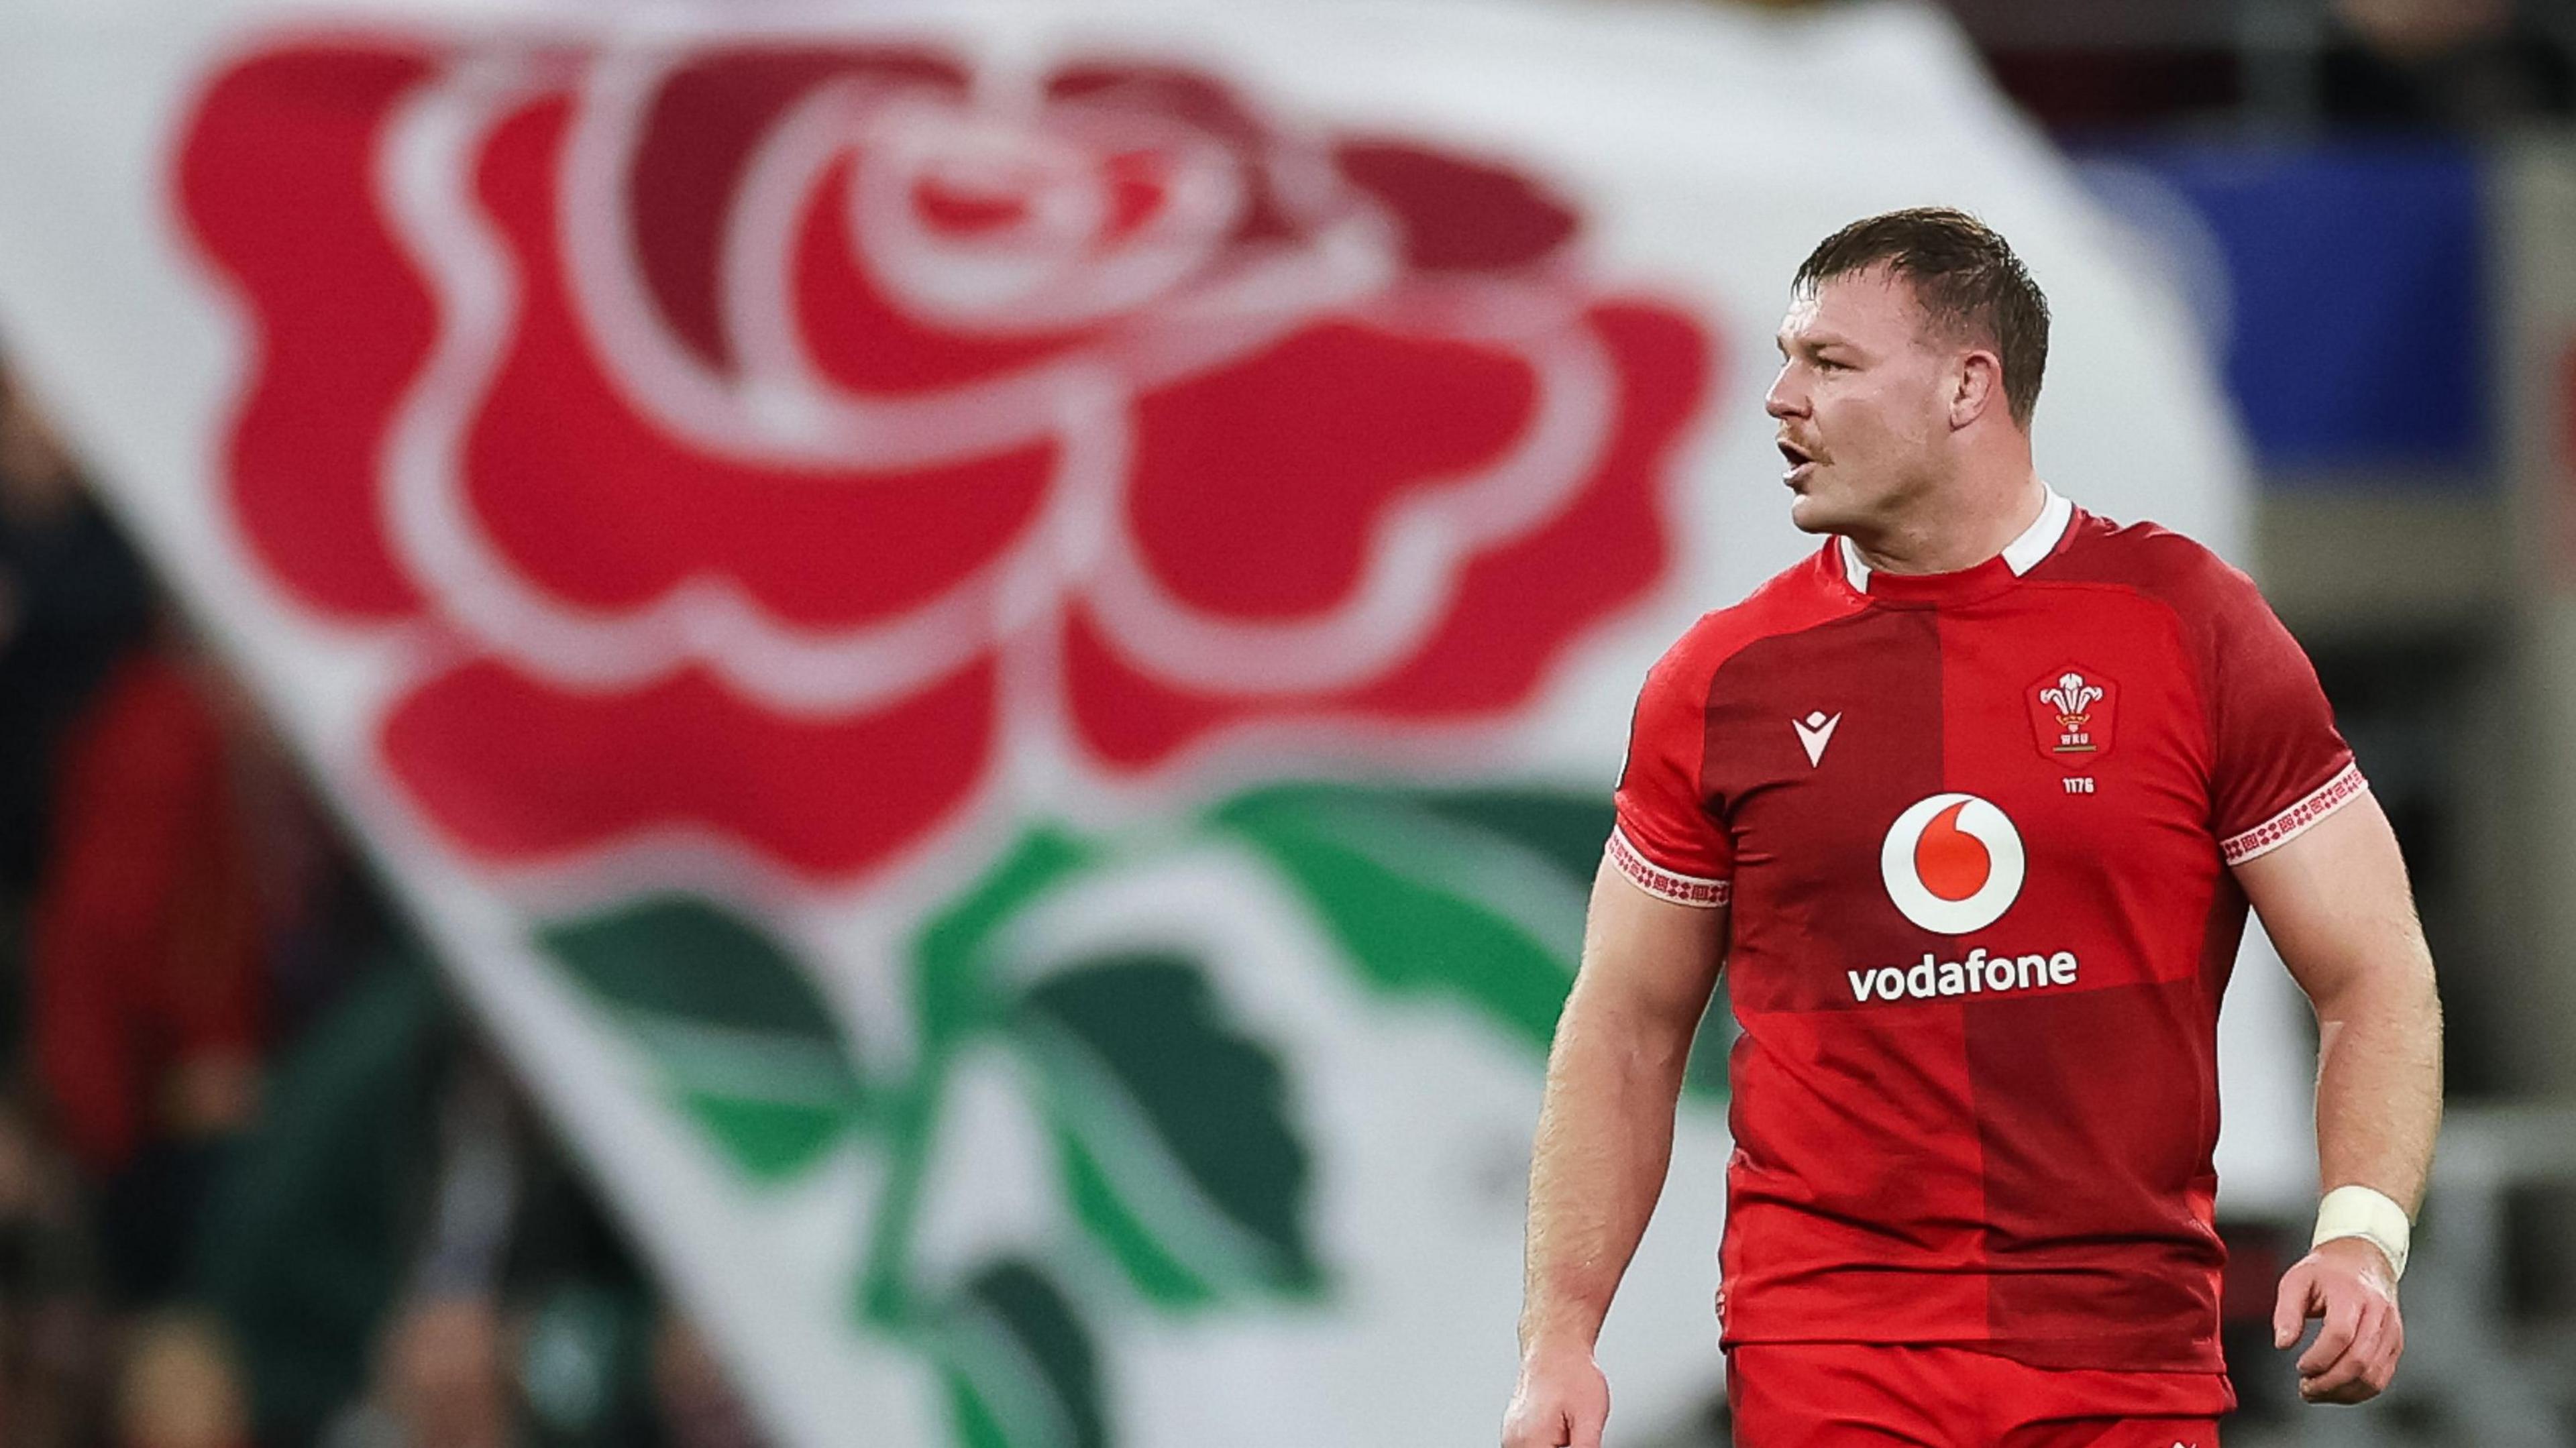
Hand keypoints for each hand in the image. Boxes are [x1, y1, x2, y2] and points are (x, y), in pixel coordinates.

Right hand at [1501, 1341, 1608, 1447]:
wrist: (1555, 1346)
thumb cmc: (1571, 1373)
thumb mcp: (1590, 1419)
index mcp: (1530, 1442)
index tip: (1577, 1441)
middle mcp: (1513, 1442)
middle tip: (1575, 1431)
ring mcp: (1511, 1437)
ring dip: (1557, 1447)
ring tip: (1569, 1427)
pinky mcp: (1514, 1432)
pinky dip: (1548, 1444)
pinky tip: (1562, 1428)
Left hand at [2272, 1235, 2404, 1403]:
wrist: (2362, 1259)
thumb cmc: (2327, 1271)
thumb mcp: (2296, 1280)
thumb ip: (2287, 1312)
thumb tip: (2282, 1343)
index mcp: (2352, 1293)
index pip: (2340, 1334)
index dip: (2320, 1357)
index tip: (2300, 1366)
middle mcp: (2378, 1313)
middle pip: (2359, 1360)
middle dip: (2329, 1382)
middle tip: (2306, 1389)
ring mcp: (2391, 1330)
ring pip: (2374, 1375)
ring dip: (2344, 1392)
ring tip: (2317, 1391)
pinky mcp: (2395, 1344)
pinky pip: (2382, 1376)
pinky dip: (2359, 1391)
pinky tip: (2337, 1390)